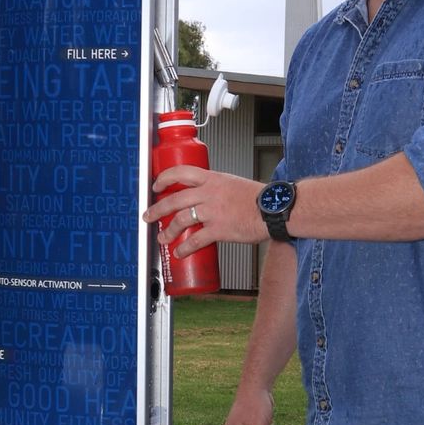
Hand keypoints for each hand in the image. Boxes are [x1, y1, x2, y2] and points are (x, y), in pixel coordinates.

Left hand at [143, 166, 267, 255]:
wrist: (274, 209)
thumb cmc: (258, 198)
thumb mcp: (233, 183)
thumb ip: (216, 188)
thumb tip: (204, 198)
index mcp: (213, 179)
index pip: (181, 172)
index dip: (164, 178)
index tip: (157, 185)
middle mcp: (209, 193)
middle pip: (174, 199)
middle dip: (158, 209)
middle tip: (149, 216)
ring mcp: (213, 211)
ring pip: (181, 219)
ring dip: (168, 230)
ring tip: (163, 237)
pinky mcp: (219, 229)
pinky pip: (195, 240)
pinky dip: (184, 247)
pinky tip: (179, 251)